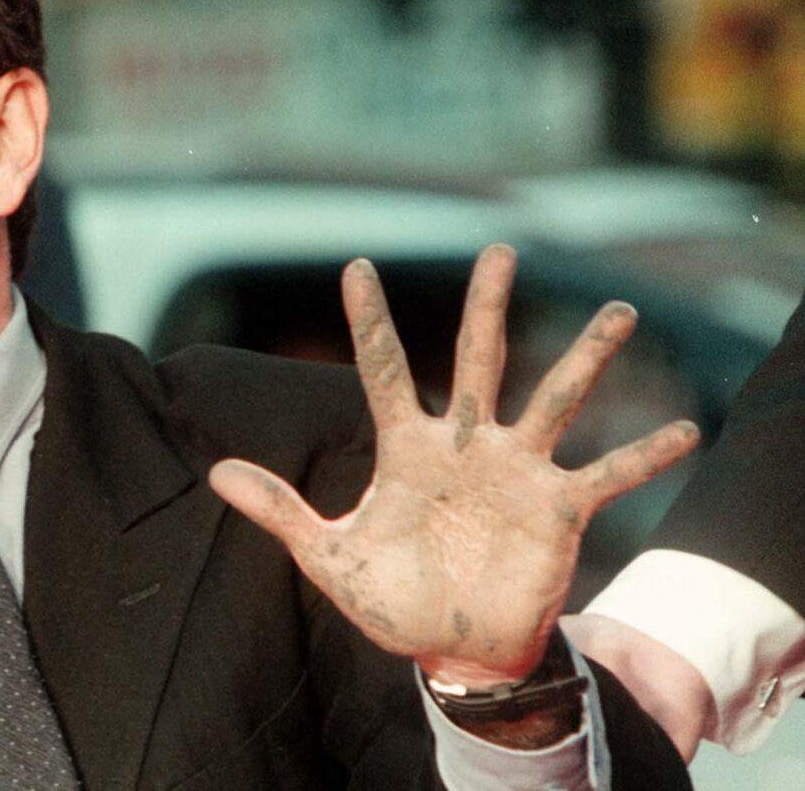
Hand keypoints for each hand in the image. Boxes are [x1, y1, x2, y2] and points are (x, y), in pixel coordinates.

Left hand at [209, 244, 699, 688]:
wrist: (452, 651)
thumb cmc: (392, 599)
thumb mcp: (328, 556)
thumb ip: (278, 509)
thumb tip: (214, 472)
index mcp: (406, 448)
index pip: (382, 368)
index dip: (370, 321)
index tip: (357, 265)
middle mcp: (465, 444)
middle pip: (477, 358)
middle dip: (487, 306)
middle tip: (499, 249)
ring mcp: (515, 471)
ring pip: (554, 398)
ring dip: (587, 357)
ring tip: (621, 310)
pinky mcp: (558, 510)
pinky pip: (606, 474)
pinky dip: (644, 455)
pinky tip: (686, 432)